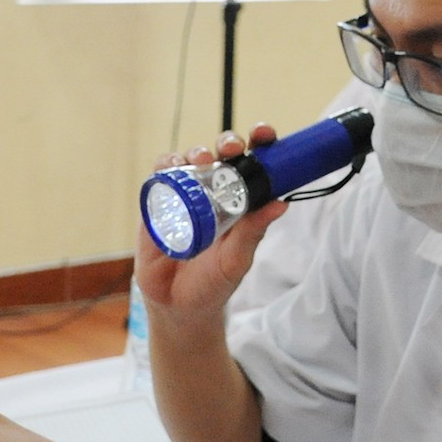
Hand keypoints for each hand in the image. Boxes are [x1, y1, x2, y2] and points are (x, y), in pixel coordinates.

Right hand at [134, 124, 289, 322]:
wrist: (178, 306)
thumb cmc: (214, 282)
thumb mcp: (237, 259)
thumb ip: (254, 232)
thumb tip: (282, 203)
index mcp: (239, 201)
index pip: (252, 165)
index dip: (259, 144)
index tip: (264, 135)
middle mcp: (213, 192)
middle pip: (220, 154)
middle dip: (227, 143)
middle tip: (231, 148)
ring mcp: (185, 194)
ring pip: (190, 159)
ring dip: (197, 152)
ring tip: (202, 161)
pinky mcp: (158, 202)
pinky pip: (160, 175)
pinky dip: (166, 165)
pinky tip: (172, 166)